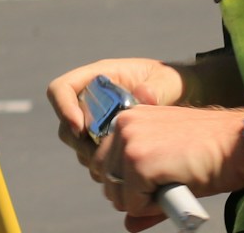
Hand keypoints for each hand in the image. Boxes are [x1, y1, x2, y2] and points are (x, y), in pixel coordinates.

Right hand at [46, 57, 189, 152]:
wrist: (181, 98)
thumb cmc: (172, 81)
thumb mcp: (169, 80)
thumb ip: (157, 88)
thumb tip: (143, 96)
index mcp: (98, 76)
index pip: (62, 88)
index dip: (63, 107)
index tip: (79, 128)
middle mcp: (91, 98)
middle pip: (66, 122)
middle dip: (80, 141)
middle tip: (104, 152)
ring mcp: (95, 120)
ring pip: (76, 143)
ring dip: (91, 156)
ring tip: (117, 160)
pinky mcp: (102, 138)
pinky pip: (90, 156)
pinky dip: (101, 165)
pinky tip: (123, 168)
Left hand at [94, 104, 243, 229]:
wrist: (238, 143)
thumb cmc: (210, 152)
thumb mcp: (170, 166)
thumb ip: (144, 193)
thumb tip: (128, 225)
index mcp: (129, 119)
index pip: (106, 163)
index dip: (129, 182)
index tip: (154, 180)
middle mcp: (124, 125)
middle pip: (106, 179)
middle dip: (131, 194)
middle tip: (163, 188)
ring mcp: (130, 142)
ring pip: (117, 193)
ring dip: (142, 201)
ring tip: (171, 185)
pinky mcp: (139, 161)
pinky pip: (133, 204)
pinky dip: (152, 208)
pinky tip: (175, 189)